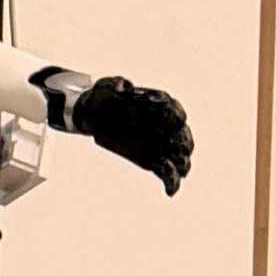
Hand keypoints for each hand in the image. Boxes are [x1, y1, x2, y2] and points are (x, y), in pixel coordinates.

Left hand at [52, 71, 192, 194]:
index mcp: (157, 104)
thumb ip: (116, 84)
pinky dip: (170, 182)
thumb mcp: (106, 85)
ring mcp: (160, 143)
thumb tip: (123, 87)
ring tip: (181, 172)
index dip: (170, 110)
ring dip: (181, 164)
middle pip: (181, 133)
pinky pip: (166, 172)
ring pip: (178, 156)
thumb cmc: (104, 97)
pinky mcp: (152, 159)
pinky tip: (170, 191)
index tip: (161, 114)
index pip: (172, 107)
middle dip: (183, 140)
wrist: (93, 114)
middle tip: (180, 146)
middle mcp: (163, 124)